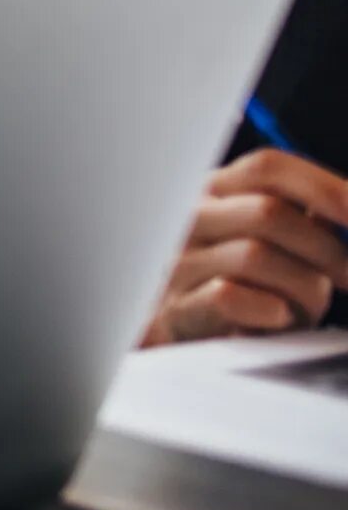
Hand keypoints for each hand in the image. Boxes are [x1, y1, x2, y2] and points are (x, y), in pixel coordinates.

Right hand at [144, 148, 347, 343]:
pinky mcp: (177, 306)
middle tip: (347, 277)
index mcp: (220, 191)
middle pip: (267, 211)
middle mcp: (192, 217)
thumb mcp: (282, 244)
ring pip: (254, 255)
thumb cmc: (253, 288)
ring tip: (306, 307)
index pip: (268, 167)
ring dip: (302, 289)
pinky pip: (228, 295)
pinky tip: (277, 318)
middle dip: (325, 250)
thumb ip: (309, 218)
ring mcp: (180, 260)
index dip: (324, 188)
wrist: (203, 342)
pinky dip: (268, 310)